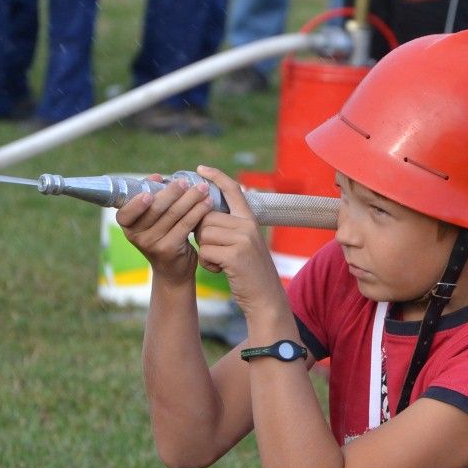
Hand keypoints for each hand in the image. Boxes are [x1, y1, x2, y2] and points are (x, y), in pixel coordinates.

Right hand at [115, 173, 214, 286]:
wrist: (172, 269)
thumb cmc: (162, 235)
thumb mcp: (151, 220)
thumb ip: (152, 198)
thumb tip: (157, 177)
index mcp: (128, 225)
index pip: (125, 212)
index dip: (136, 202)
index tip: (150, 192)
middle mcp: (137, 236)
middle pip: (155, 209)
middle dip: (173, 192)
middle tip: (187, 181)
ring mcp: (152, 244)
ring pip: (173, 215)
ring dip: (190, 199)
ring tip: (203, 188)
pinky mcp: (170, 249)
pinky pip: (185, 225)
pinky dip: (198, 212)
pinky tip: (208, 203)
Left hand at [192, 166, 286, 321]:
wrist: (266, 299)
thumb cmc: (250, 274)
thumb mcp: (244, 245)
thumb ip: (230, 228)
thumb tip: (201, 216)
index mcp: (251, 220)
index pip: (233, 190)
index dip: (216, 177)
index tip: (200, 169)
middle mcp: (248, 225)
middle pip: (207, 217)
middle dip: (202, 235)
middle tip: (215, 252)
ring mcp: (243, 239)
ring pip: (203, 234)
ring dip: (205, 251)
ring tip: (219, 263)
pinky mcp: (235, 255)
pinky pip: (205, 251)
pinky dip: (207, 264)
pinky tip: (220, 271)